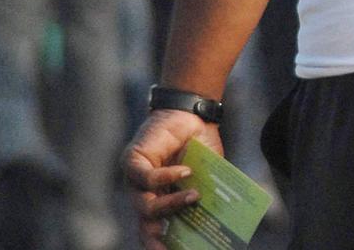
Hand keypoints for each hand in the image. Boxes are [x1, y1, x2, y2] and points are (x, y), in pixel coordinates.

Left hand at [123, 109, 223, 248]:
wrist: (192, 115)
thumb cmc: (201, 148)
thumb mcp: (207, 178)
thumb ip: (206, 197)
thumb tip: (220, 220)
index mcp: (160, 202)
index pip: (154, 232)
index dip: (160, 246)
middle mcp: (144, 194)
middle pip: (145, 225)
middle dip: (158, 239)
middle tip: (171, 245)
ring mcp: (136, 180)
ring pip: (145, 206)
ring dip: (171, 205)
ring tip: (194, 197)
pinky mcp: (133, 160)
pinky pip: (146, 178)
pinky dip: (166, 177)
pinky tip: (185, 172)